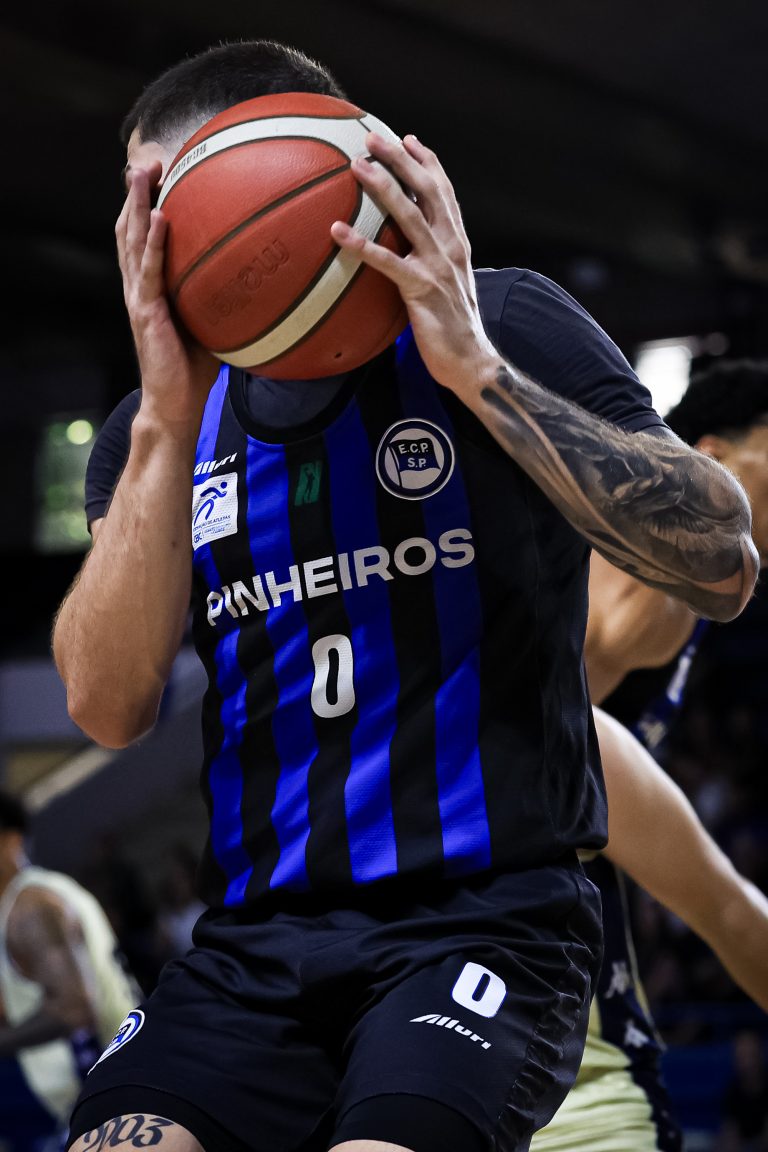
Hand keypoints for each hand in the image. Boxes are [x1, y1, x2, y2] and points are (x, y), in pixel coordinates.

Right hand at [116, 164, 218, 430]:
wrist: (175, 402)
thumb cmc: (196, 367)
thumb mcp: (214, 322)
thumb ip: (227, 297)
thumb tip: (266, 278)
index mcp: (151, 285)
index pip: (145, 236)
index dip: (148, 204)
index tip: (161, 173)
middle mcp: (138, 285)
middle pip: (130, 228)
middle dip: (136, 192)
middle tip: (148, 159)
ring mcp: (138, 296)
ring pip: (131, 240)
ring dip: (137, 203)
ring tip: (143, 171)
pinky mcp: (144, 312)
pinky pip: (148, 270)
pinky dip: (154, 242)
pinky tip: (162, 218)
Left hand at [330, 133, 498, 393]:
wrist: (472, 361)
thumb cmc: (455, 328)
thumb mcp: (448, 286)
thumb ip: (431, 262)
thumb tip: (406, 253)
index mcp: (457, 243)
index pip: (445, 192)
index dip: (427, 162)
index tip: (408, 139)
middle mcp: (450, 247)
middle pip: (428, 191)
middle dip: (401, 160)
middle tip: (373, 138)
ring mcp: (437, 266)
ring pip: (410, 216)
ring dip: (384, 187)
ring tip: (357, 166)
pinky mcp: (422, 289)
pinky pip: (388, 262)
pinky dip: (362, 245)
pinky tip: (337, 232)